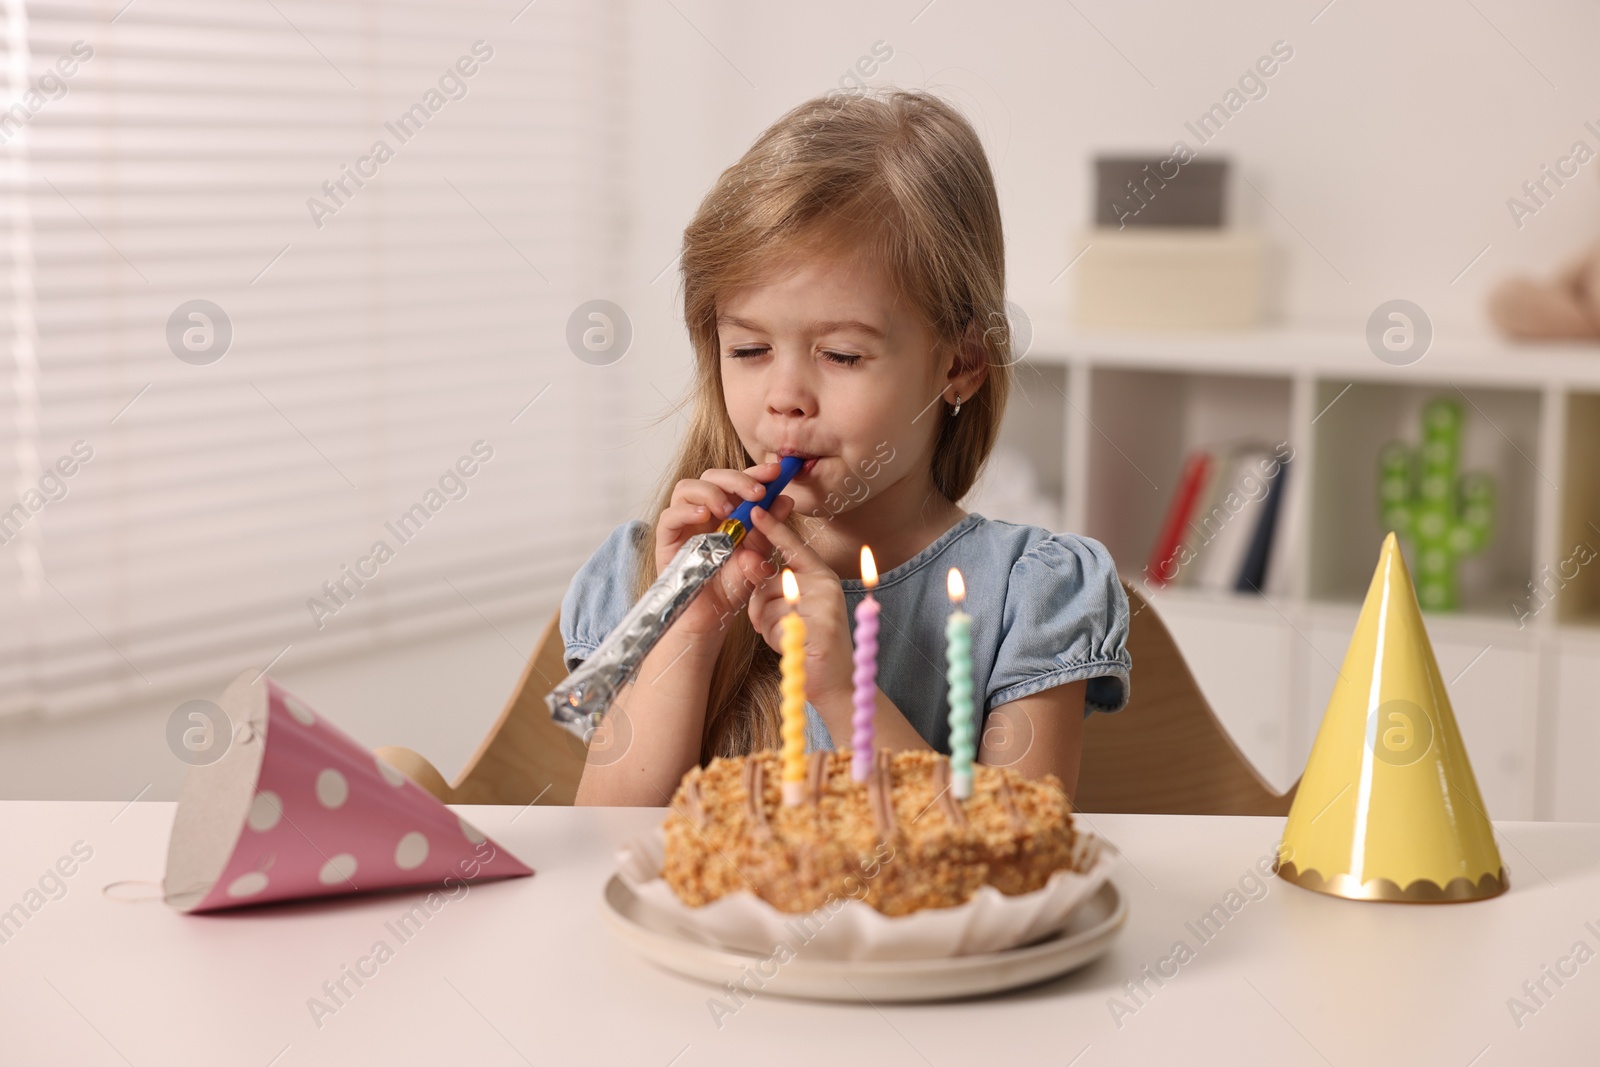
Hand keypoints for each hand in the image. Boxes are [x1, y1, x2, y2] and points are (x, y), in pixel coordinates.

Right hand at [656, 462, 796, 636]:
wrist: (711, 617)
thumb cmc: (732, 585)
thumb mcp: (757, 556)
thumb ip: (768, 530)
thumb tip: (785, 500)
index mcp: (727, 510)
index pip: (737, 481)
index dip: (755, 472)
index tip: (775, 472)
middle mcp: (703, 511)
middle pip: (712, 476)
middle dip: (736, 479)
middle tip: (756, 493)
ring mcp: (683, 523)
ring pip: (687, 487)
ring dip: (711, 492)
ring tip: (728, 510)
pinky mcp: (666, 539)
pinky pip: (669, 516)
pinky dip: (686, 511)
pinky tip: (704, 516)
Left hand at [745, 505, 854, 709]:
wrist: (836, 680)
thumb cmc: (810, 639)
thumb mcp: (794, 605)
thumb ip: (776, 584)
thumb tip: (749, 562)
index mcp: (821, 574)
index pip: (793, 546)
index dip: (773, 528)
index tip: (755, 511)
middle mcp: (826, 584)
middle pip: (770, 580)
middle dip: (760, 604)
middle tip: (770, 623)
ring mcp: (825, 605)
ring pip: (769, 604)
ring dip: (767, 625)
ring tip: (788, 637)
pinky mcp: (821, 627)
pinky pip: (777, 625)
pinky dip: (776, 639)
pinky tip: (793, 647)